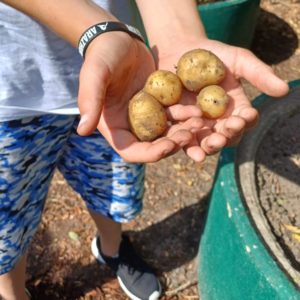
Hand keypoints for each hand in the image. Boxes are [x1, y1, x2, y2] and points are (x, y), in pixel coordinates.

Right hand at [76, 32, 202, 162]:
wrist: (118, 39)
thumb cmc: (102, 55)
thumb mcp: (94, 74)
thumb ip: (89, 100)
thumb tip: (82, 130)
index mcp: (114, 127)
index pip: (131, 151)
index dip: (150, 154)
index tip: (168, 147)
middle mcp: (131, 126)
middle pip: (153, 146)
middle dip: (172, 144)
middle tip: (189, 135)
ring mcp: (146, 116)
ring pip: (167, 133)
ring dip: (183, 131)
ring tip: (198, 121)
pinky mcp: (159, 105)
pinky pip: (174, 116)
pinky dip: (185, 116)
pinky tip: (198, 111)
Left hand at [156, 38, 288, 161]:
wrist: (181, 50)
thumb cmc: (213, 54)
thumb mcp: (239, 60)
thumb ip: (259, 75)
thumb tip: (284, 90)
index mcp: (235, 110)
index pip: (244, 120)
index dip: (246, 120)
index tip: (247, 116)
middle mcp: (217, 122)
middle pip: (225, 136)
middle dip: (226, 137)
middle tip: (224, 136)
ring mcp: (198, 125)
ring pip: (204, 142)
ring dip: (207, 146)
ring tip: (209, 145)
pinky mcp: (178, 125)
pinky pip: (181, 137)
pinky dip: (184, 143)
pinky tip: (184, 144)